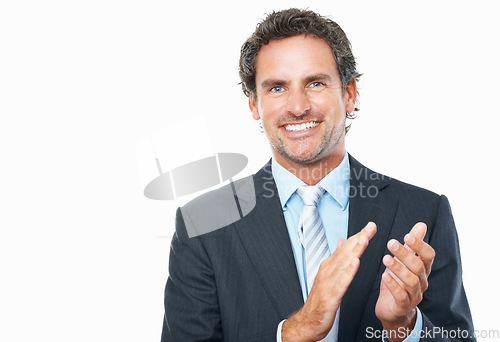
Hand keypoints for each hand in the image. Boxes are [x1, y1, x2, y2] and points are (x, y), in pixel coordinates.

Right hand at [282, 222, 376, 341]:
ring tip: (364, 239)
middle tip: (370, 227)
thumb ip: (336, 258)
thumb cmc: (319, 300)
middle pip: (345, 252)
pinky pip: (341, 282)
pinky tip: (355, 263)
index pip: (345, 248)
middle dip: (358, 238)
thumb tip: (341, 242)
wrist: (308, 321)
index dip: (357, 236)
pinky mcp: (330, 295)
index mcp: (329, 266)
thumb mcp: (328, 276)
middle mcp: (327, 271)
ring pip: (343, 263)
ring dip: (354, 250)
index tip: (370, 226)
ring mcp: (328, 282)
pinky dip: (348, 271)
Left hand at [375, 222, 434, 341]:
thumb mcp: (404, 261)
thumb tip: (421, 225)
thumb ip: (413, 244)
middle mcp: (422, 281)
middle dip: (405, 254)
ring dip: (398, 269)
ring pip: (411, 281)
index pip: (429, 256)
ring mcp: (414, 295)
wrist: (392, 309)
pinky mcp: (403, 306)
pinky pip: (401, 296)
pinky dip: (393, 286)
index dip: (420, 245)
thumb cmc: (398, 281)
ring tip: (385, 259)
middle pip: (418, 266)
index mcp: (422, 269)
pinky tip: (384, 276)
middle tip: (390, 243)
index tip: (407, 235)